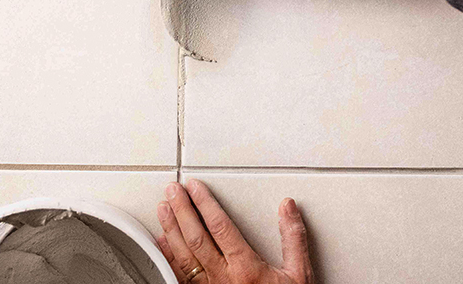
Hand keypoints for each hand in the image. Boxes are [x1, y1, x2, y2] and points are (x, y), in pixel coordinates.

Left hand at [156, 179, 314, 283]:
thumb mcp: (299, 274)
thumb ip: (293, 238)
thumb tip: (287, 208)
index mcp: (246, 268)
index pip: (220, 227)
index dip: (205, 204)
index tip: (195, 188)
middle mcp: (224, 278)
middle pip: (196, 238)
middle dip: (182, 211)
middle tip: (173, 191)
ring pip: (184, 257)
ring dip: (171, 230)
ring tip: (163, 209)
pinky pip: (181, 277)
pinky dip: (169, 257)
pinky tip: (163, 244)